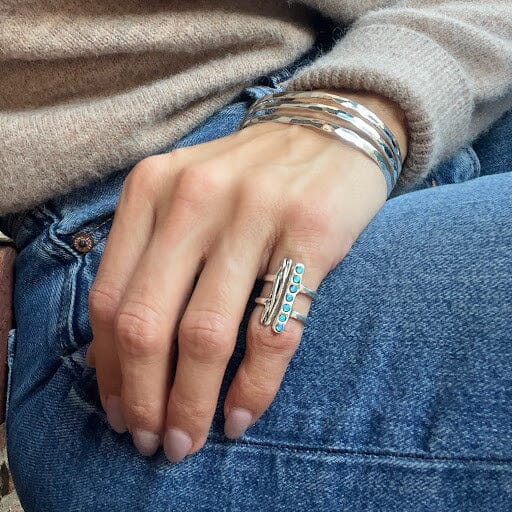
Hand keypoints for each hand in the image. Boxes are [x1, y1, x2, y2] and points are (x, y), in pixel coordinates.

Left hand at [86, 90, 407, 461]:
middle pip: (148, 323)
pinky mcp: (310, 234)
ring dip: (191, 403)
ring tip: (189, 441)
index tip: (119, 411)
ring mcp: (254, 214)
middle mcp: (194, 198)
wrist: (331, 129)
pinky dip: (253, 386)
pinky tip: (240, 415)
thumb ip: (150, 259)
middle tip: (153, 442)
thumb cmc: (252, 177)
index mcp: (152, 188)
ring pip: (206, 335)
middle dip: (144, 398)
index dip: (109, 367)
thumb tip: (121, 352)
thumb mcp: (186, 197)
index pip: (110, 297)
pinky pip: (272, 331)